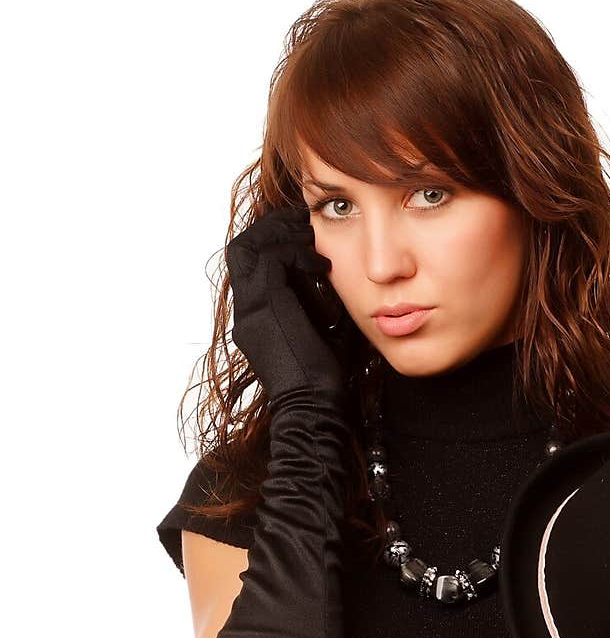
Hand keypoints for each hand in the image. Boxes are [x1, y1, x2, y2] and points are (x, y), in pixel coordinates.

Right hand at [225, 204, 346, 405]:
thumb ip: (321, 308)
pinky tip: (322, 266)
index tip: (308, 239)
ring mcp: (250, 310)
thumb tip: (341, 284)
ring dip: (280, 235)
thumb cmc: (325, 383)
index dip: (274, 242)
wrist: (315, 410)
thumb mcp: (323, 335)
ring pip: (247, 246)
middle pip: (241, 248)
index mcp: (255, 319)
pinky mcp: (264, 309)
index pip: (250, 264)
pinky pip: (271, 259)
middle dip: (272, 230)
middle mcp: (245, 312)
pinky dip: (296, 253)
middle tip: (306, 227)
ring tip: (312, 240)